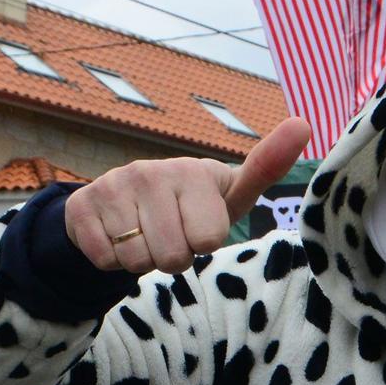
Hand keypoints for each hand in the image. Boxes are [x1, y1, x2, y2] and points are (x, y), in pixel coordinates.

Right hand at [66, 118, 311, 274]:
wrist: (124, 205)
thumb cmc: (190, 207)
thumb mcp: (229, 194)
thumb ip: (264, 167)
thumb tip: (303, 123)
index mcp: (193, 171)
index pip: (207, 241)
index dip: (202, 246)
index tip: (198, 228)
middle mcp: (151, 171)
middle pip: (171, 256)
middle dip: (171, 259)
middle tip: (169, 237)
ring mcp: (113, 185)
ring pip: (136, 260)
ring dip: (141, 261)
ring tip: (144, 237)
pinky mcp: (82, 205)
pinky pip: (104, 259)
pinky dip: (111, 261)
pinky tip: (117, 237)